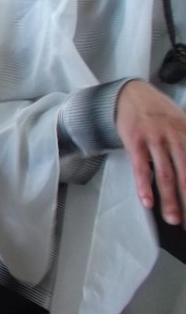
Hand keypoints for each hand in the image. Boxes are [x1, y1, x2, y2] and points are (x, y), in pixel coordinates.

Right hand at [116, 80, 185, 226]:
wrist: (132, 94)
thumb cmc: (160, 112)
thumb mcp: (183, 123)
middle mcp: (175, 137)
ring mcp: (155, 140)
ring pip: (166, 175)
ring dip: (170, 199)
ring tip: (173, 219)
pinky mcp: (136, 142)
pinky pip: (141, 168)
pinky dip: (144, 186)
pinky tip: (147, 201)